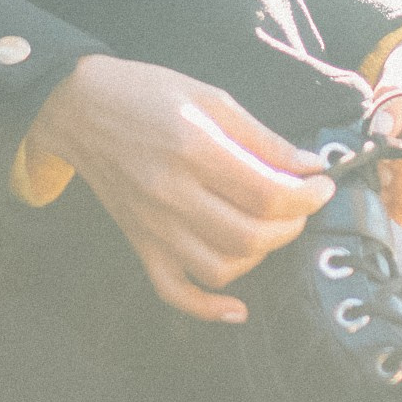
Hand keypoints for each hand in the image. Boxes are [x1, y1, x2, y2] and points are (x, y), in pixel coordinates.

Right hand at [23, 55, 337, 326]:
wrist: (79, 108)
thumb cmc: (145, 93)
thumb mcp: (208, 96)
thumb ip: (260, 136)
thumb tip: (308, 165)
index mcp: (192, 148)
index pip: (267, 192)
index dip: (308, 195)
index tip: (322, 184)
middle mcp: (171, 193)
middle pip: (250, 235)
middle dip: (292, 224)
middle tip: (300, 204)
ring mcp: (152, 225)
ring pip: (221, 268)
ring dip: (260, 256)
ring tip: (268, 229)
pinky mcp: (139, 243)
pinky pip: (174, 291)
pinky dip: (209, 308)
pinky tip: (238, 306)